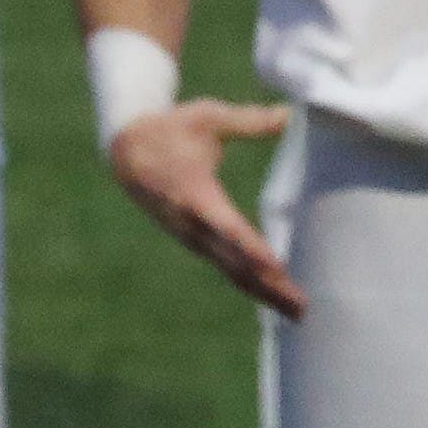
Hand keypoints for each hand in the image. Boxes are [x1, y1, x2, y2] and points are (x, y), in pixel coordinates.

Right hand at [110, 97, 301, 316]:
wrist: (127, 151)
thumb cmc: (172, 130)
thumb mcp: (207, 117)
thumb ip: (249, 121)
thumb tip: (289, 114)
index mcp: (196, 197)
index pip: (231, 229)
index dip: (253, 251)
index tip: (276, 269)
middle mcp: (194, 226)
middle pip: (236, 262)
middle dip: (268, 286)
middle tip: (301, 308)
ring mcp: (193, 238)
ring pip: (232, 272)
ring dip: (264, 293)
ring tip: (296, 313)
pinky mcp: (196, 242)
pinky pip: (227, 268)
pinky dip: (250, 285)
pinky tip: (273, 297)